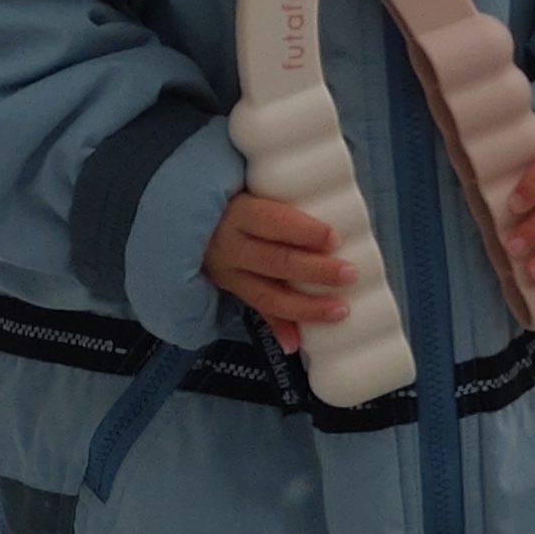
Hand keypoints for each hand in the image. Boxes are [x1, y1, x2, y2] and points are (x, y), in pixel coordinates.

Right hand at [204, 191, 357, 348]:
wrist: (184, 220)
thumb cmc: (238, 198)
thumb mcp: (253, 190)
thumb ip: (286, 199)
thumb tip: (337, 208)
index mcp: (239, 212)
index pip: (272, 221)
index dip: (304, 232)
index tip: (334, 238)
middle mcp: (230, 245)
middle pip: (275, 261)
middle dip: (315, 271)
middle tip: (350, 274)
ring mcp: (228, 273)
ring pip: (266, 295)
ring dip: (305, 307)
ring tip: (340, 311)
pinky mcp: (231, 291)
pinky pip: (256, 311)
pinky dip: (278, 328)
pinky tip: (295, 343)